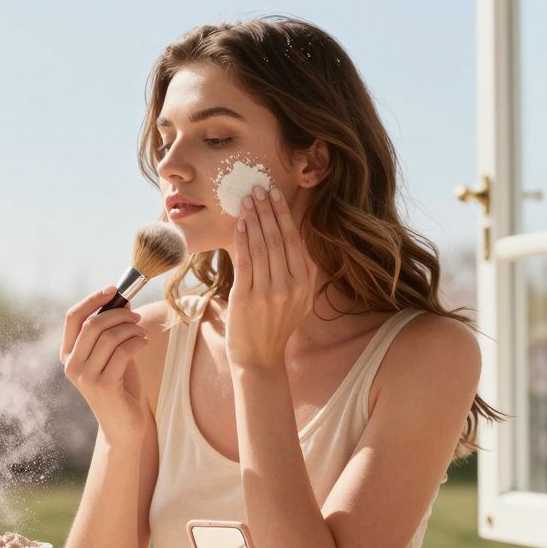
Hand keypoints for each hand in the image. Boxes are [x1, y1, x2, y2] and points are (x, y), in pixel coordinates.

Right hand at [60, 286, 151, 441]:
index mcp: (68, 354)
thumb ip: (111, 331)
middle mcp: (71, 366)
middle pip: (93, 325)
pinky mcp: (103, 386)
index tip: (114, 290)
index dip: (92, 300)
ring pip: (109, 337)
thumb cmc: (120, 387)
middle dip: (119, 314)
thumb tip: (122, 300)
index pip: (72, 317)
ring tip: (142, 333)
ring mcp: (85, 377)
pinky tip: (144, 343)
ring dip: (131, 329)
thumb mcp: (112, 354)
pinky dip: (137, 342)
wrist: (125, 425)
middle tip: (136, 316)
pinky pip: (122, 352)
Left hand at [226, 185, 317, 369]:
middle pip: (278, 239)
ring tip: (248, 199)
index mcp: (304, 284)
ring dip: (255, 219)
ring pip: (262, 247)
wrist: (259, 359)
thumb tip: (303, 247)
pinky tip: (241, 223)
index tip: (275, 196)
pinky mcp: (247, 298)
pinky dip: (243, 240)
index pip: (294, 241)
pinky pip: (245, 262)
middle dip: (268, 211)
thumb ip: (305, 276)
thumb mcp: (300, 302)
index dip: (284, 216)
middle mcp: (289, 286)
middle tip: (259, 188)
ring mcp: (268, 292)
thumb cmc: (276, 327)